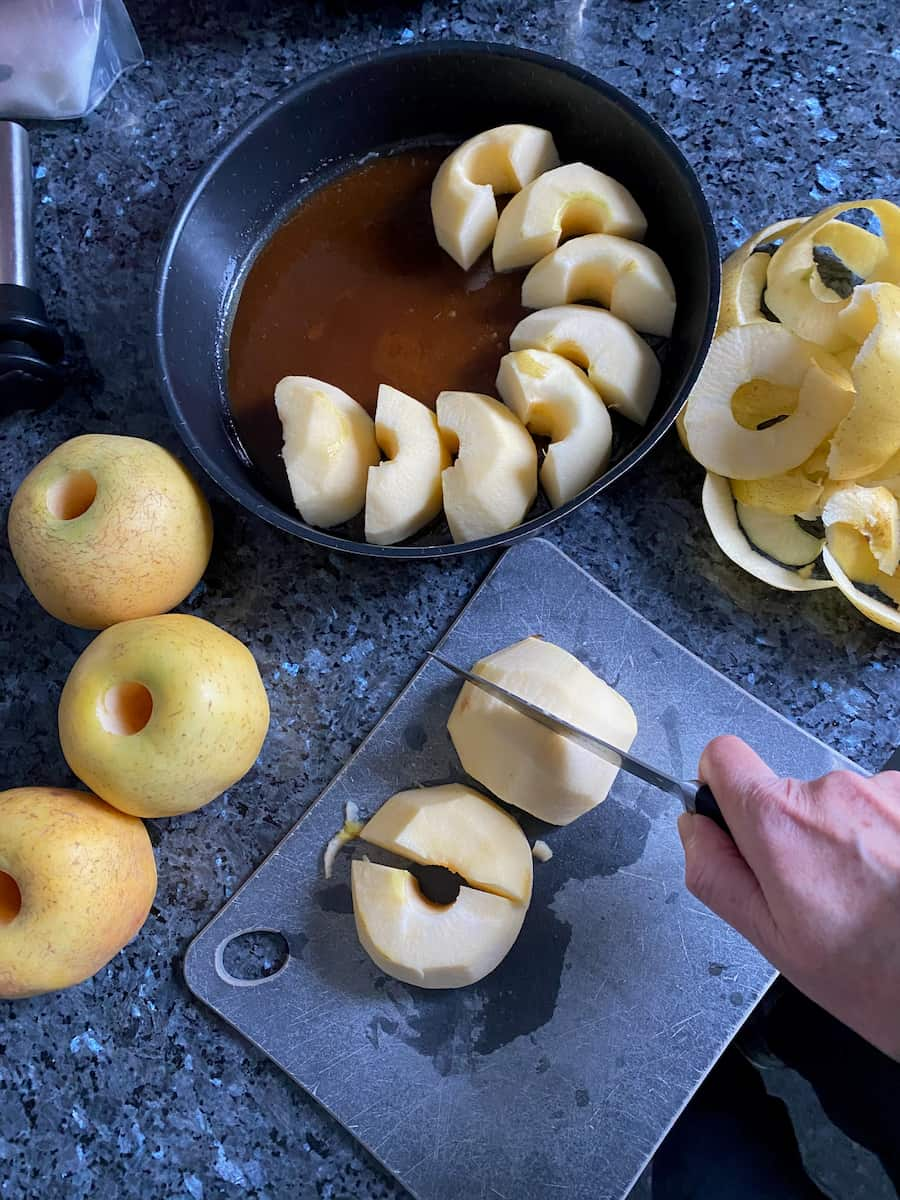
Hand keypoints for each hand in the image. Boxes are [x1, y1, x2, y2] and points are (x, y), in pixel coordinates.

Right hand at [679, 736, 899, 1060]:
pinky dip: (887, 841)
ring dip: (848, 841)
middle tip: (823, 897)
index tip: (738, 822)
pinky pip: (884, 809)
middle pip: (787, 792)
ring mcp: (884, 791)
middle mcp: (832, 792)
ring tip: (871, 898)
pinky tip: (895, 885)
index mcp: (780, 823)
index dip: (722, 787)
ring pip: (840, 806)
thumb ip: (716, 875)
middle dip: (796, 836)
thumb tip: (693, 829)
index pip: (723, 755)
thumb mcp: (774, 942)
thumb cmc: (880, 977)